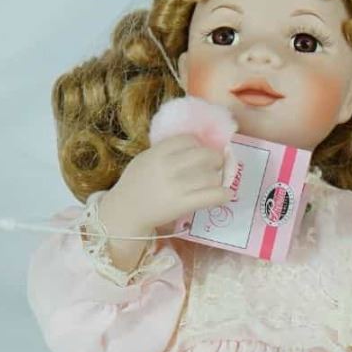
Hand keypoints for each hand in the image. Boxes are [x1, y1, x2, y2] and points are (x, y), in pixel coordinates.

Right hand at [99, 134, 231, 242]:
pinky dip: (224, 194)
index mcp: (158, 153)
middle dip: (215, 159)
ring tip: (214, 183)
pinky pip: (213, 196)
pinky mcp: (183, 204)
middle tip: (214, 166)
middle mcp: (169, 166)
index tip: (199, 152)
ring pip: (212, 176)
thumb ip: (165, 151)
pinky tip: (225, 195)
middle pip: (206, 155)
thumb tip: (195, 146)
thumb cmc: (135, 185)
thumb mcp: (145, 159)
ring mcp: (177, 186)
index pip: (189, 139)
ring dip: (218, 178)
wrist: (125, 212)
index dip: (198, 145)